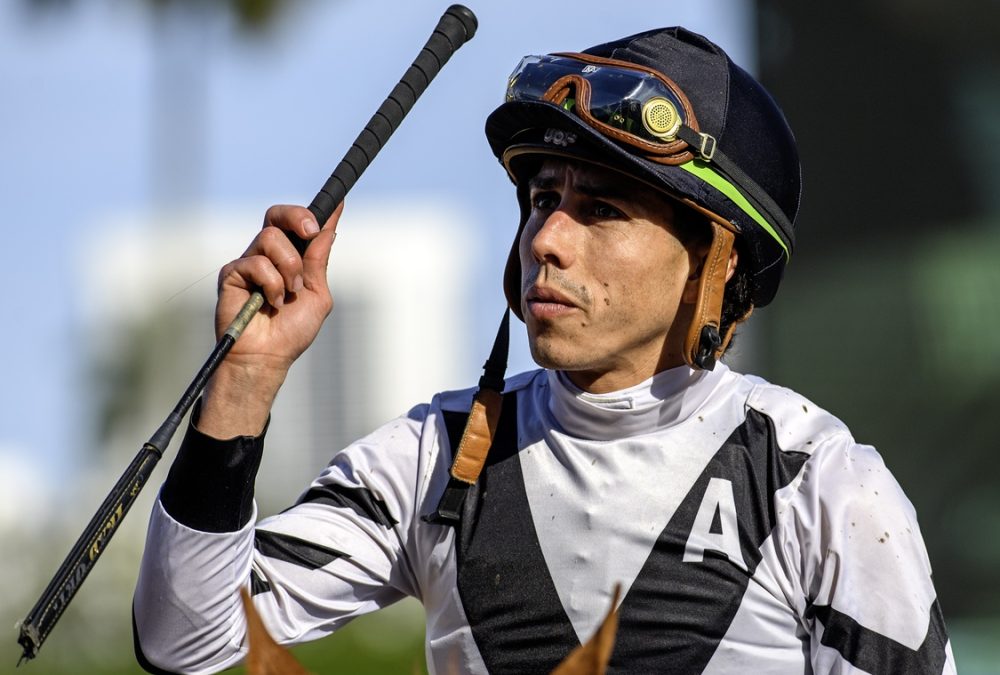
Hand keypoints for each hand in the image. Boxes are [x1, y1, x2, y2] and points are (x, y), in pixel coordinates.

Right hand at [199, 203, 342, 437]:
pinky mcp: (231, 274)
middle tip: (310, 232)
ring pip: (270, 238)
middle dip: (296, 216)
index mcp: (289, 258)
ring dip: (289, 268)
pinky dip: (272, 284)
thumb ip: (318, 260)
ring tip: (289, 294)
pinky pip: (256, 263)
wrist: (268, 357)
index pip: (297, 224)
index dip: (314, 210)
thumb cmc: (291, 331)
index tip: (337, 200)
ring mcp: (248, 263)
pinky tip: (271, 303)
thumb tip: (330, 227)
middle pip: (275, 215)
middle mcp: (267, 255)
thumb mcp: (316, 293)